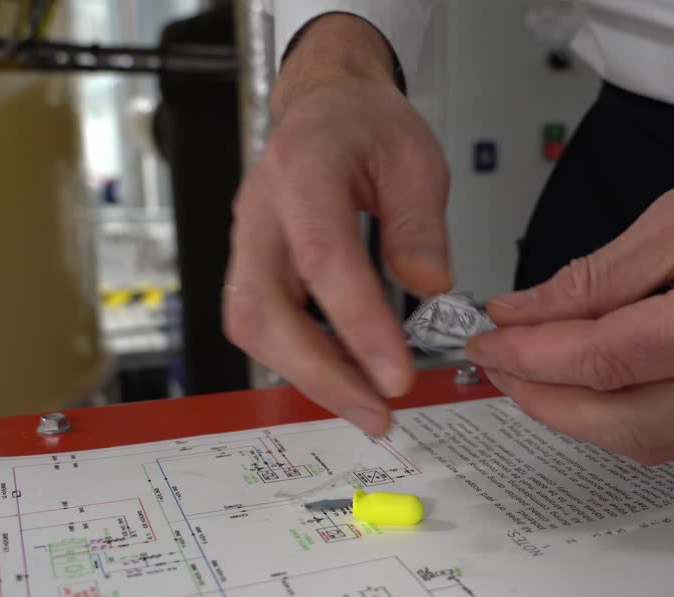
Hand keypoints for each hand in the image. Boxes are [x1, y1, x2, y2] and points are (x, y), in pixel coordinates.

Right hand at [224, 14, 451, 434]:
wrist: (325, 107)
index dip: (358, 325)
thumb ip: (420, 224)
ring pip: (252, 327)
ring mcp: (246, 242)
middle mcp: (259, 211)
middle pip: (262, 310)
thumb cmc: (366, 126)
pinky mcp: (251, 268)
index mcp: (303, 170)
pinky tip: (347, 378)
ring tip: (368, 406)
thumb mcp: (415, 156)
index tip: (396, 376)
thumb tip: (428, 290)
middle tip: (377, 412)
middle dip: (320, 374)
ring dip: (308, 376)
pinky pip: (262, 325)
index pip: (323, 259)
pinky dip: (302, 361)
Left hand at [467, 103, 673, 463]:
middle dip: (550, 403)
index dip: (537, 359)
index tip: (490, 344)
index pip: (613, 361)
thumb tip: (523, 318)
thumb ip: (593, 280)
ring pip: (655, 440)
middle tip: (500, 368)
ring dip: (583, 418)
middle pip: (632, 424)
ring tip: (535, 374)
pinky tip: (590, 383)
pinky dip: (624, 415)